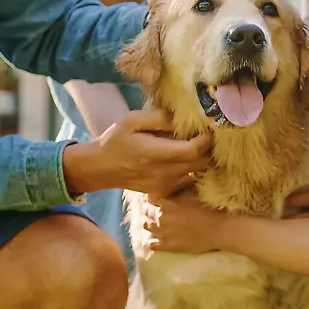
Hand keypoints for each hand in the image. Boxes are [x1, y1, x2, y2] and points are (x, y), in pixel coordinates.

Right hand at [62, 108, 210, 195]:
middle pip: (201, 162)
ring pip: (197, 172)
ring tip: (196, 144)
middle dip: (208, 148)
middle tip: (205, 133)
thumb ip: (159, 118)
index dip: (206, 138)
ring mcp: (165, 185)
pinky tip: (185, 157)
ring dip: (202, 158)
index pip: (194, 150)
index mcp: (156, 154)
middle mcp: (164, 173)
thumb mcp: (132, 121)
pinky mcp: (164, 191)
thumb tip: (184, 117)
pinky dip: (192, 168)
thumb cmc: (116, 140)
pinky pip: (188, 180)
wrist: (100, 168)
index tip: (208, 127)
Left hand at [140, 192, 226, 254]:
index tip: (154, 196)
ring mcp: (164, 233)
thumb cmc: (209, 208)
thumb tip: (173, 178)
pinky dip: (152, 240)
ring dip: (148, 222)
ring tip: (153, 221)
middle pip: (145, 211)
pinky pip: (152, 244)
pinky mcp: (169, 246)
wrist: (220, 229)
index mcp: (167, 203)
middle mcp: (161, 217)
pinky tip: (155, 238)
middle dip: (148, 208)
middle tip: (152, 207)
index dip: (150, 196)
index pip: (148, 197)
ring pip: (146, 226)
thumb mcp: (194, 192)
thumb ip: (179, 186)